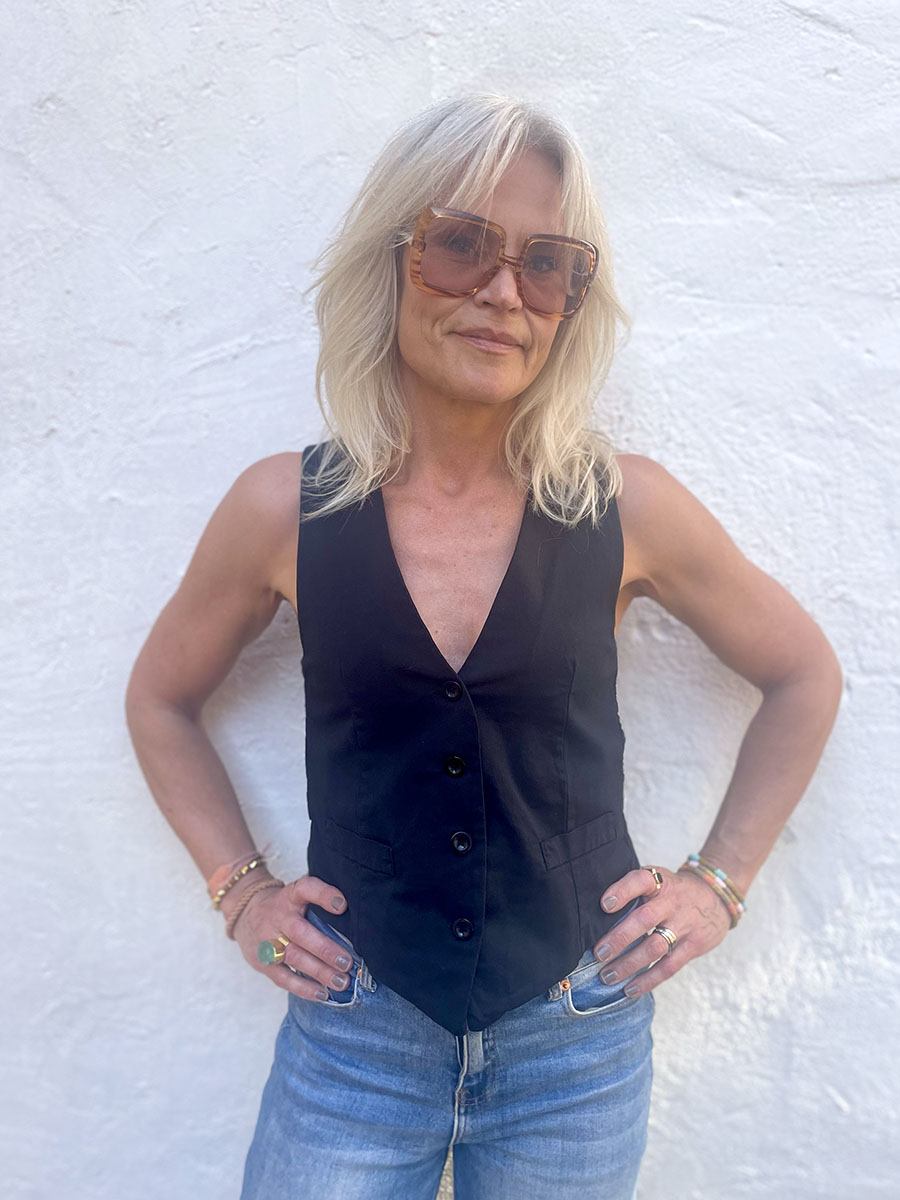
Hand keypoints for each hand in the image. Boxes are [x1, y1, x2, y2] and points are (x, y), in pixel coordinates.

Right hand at [229, 873, 354, 1001]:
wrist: (244, 913)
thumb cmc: (284, 906)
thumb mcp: (297, 894)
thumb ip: (320, 901)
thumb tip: (357, 918)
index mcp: (290, 896)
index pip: (306, 889)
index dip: (324, 895)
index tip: (343, 905)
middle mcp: (278, 916)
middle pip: (300, 932)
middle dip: (325, 949)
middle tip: (347, 962)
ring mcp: (268, 940)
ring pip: (294, 957)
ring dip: (319, 972)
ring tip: (341, 982)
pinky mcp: (263, 962)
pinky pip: (283, 977)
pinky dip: (303, 988)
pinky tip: (323, 993)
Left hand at [592, 866, 731, 997]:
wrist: (716, 896)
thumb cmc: (673, 890)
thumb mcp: (659, 878)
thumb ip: (634, 889)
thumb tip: (593, 911)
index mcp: (660, 881)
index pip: (641, 880)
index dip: (622, 891)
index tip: (604, 905)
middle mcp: (672, 902)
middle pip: (645, 919)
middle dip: (620, 938)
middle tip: (598, 953)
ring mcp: (685, 924)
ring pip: (656, 947)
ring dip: (629, 964)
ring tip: (607, 976)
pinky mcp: (694, 946)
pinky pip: (669, 966)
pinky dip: (648, 980)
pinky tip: (629, 989)